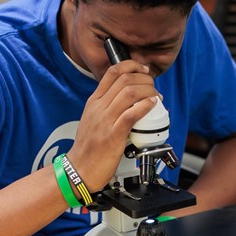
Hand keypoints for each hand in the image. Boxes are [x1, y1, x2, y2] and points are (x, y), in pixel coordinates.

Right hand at [66, 61, 159, 190]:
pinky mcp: (112, 135)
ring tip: (156, 97)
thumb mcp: (94, 119)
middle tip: (153, 87)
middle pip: (124, 80)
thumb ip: (109, 107)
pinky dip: (145, 107)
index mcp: (94, 101)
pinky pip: (131, 115)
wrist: (79, 170)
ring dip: (148, 92)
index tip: (143, 69)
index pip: (112, 72)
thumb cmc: (89, 148)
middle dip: (145, 79)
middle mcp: (98, 107)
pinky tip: (152, 105)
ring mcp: (105, 121)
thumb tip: (132, 99)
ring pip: (129, 94)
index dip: (131, 66)